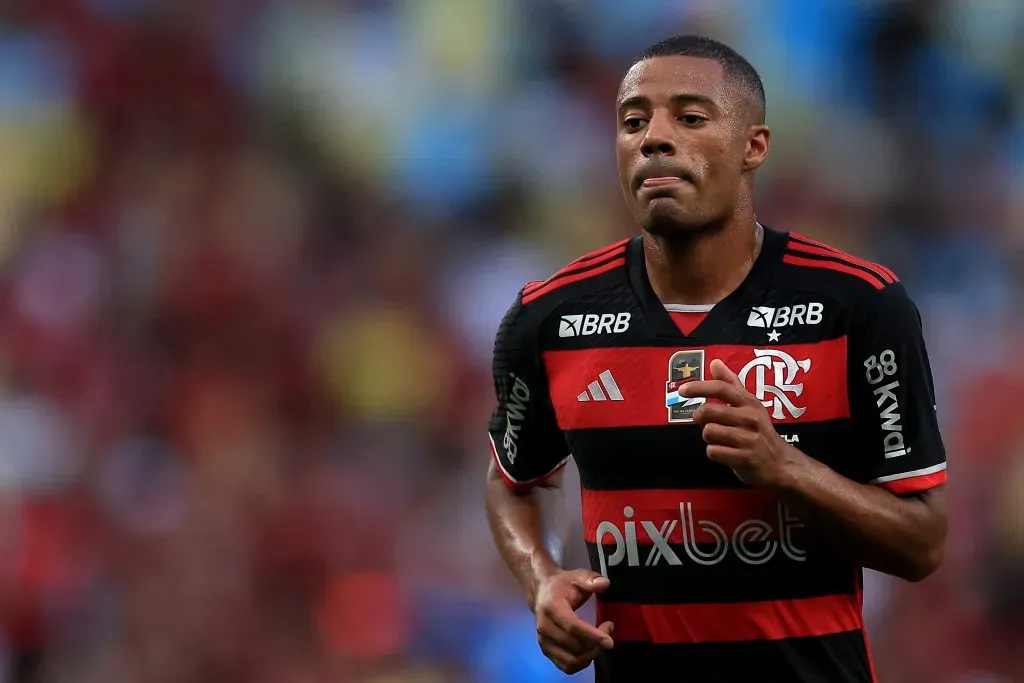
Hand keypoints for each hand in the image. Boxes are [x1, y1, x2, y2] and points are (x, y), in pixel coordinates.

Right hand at [531, 568, 614, 673]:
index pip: (573, 626)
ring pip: (571, 660)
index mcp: (552, 607)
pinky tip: (590, 650)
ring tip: (600, 641)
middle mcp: (545, 627)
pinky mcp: (546, 650)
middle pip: (574, 646)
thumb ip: (590, 579)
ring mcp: (544, 641)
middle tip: (608, 629)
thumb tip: (605, 583)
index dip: (592, 636)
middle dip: (596, 643)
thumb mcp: (576, 576)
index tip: (609, 641)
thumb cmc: (561, 585)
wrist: (541, 592)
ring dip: (590, 655)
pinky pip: (566, 666)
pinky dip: (581, 662)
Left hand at [681, 358, 801, 487]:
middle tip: (703, 422)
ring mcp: (748, 439)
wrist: (781, 464)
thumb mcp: (750, 405)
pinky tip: (724, 452)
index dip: (699, 387)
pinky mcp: (745, 458)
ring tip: (719, 439)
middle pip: (709, 411)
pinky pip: (713, 451)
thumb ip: (731, 384)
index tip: (682, 390)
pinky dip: (714, 452)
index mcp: (750, 402)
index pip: (721, 388)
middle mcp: (750, 418)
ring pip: (709, 431)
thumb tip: (715, 363)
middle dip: (699, 417)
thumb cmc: (759, 432)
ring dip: (708, 437)